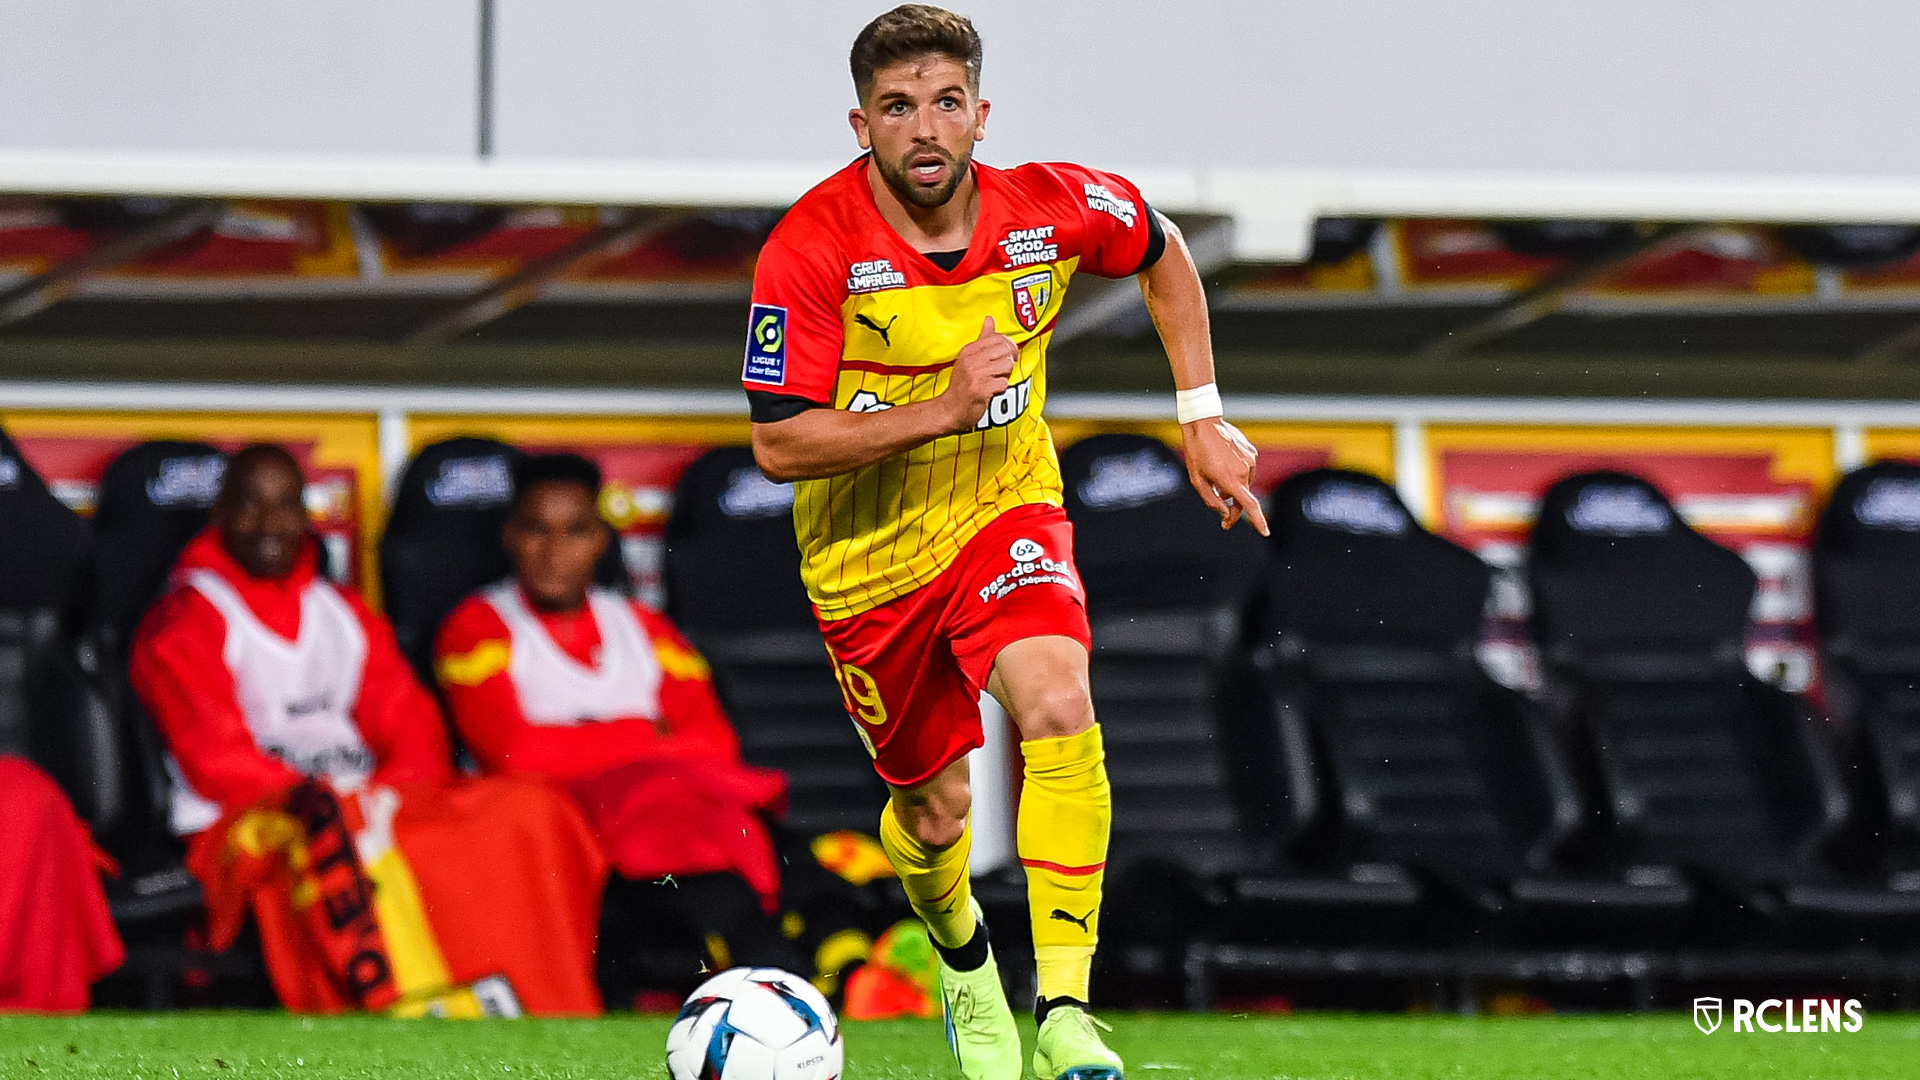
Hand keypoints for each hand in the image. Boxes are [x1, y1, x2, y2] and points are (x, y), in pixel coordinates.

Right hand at [942, 316, 1015, 432]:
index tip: (1007, 356)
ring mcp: (975, 375)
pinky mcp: (980, 390)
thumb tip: (990, 319)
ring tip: (994, 381)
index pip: (998, 338)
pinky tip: (991, 391)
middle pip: (1006, 351)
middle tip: (1001, 371)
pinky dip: (1001, 389)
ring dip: (1005, 376)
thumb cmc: (962, 385)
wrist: (950, 410)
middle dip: (1009, 361)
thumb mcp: (968, 358)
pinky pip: (1003, 384)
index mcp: (969, 350)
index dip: (1009, 346)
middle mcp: (971, 360)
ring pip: (1007, 366)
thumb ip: (983, 338)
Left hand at [1180, 417, 1268, 534]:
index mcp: (1229, 480)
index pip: (1249, 505)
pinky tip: (1224, 462)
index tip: (1265, 533)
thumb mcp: (1197, 480)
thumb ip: (1211, 500)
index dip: (1258, 521)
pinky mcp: (1252, 452)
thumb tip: (1226, 514)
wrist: (1204, 423)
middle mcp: (1244, 471)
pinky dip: (1237, 472)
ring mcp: (1250, 461)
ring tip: (1216, 474)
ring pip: (1244, 483)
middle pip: (1243, 497)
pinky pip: (1246, 469)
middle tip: (1221, 510)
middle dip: (1232, 505)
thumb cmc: (1196, 452)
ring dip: (1233, 485)